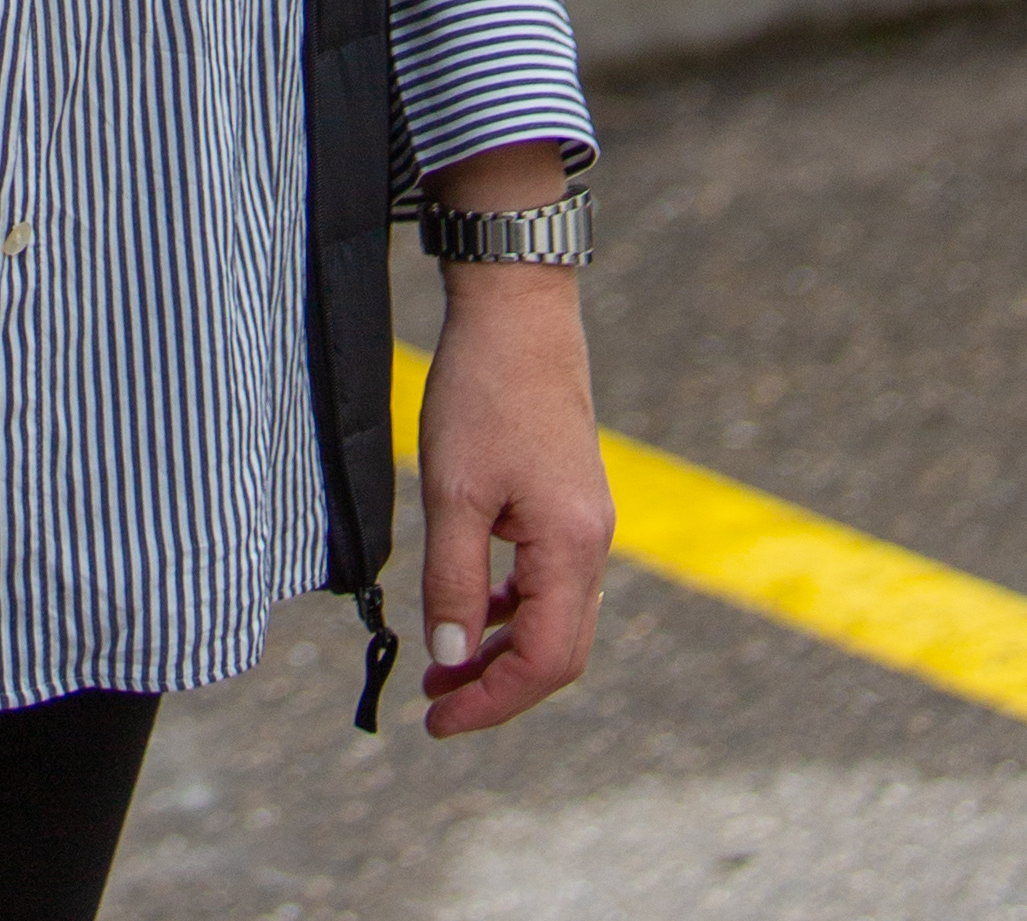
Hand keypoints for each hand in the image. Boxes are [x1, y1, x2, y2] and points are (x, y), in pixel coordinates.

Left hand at [414, 243, 608, 737]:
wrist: (516, 308)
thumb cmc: (483, 391)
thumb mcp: (453, 491)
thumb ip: (453, 582)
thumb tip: (451, 658)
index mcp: (570, 547)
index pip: (541, 661)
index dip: (489, 700)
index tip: (436, 718)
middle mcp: (590, 543)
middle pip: (557, 652)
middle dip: (497, 686)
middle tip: (436, 700)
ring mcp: (584, 522)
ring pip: (553, 618)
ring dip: (501, 649)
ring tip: (443, 664)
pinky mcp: (568, 501)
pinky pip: (548, 580)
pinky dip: (510, 608)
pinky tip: (470, 606)